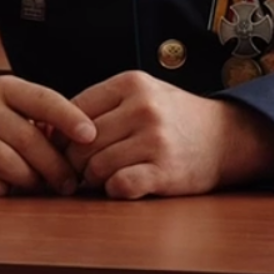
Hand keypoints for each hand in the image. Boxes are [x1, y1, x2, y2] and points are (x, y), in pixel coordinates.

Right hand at [0, 75, 96, 196]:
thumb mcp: (13, 107)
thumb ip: (45, 120)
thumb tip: (85, 145)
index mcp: (4, 88)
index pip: (42, 99)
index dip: (68, 117)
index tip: (91, 135)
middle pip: (27, 139)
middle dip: (54, 166)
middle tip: (68, 183)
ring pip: (6, 163)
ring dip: (30, 181)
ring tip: (39, 186)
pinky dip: (2, 191)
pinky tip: (8, 189)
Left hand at [66, 71, 273, 198]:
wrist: (227, 137)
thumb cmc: (173, 117)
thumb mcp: (140, 95)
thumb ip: (100, 105)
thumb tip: (46, 129)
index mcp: (131, 83)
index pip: (73, 110)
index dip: (62, 134)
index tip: (66, 148)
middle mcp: (143, 108)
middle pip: (82, 142)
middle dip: (75, 161)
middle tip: (80, 171)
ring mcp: (156, 139)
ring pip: (96, 166)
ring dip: (93, 179)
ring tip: (102, 178)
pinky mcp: (166, 171)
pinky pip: (121, 186)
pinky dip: (114, 190)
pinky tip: (121, 186)